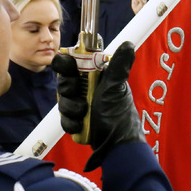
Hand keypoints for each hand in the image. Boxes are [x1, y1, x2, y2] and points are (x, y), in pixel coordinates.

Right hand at [52, 42, 142, 170]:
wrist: (116, 146)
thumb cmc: (119, 115)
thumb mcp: (116, 88)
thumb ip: (118, 66)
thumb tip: (128, 44)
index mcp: (96, 77)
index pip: (73, 63)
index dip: (66, 65)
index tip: (68, 68)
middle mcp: (87, 89)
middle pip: (64, 81)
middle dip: (68, 90)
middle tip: (78, 95)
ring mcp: (81, 105)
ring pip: (62, 100)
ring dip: (70, 108)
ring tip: (83, 113)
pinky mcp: (77, 120)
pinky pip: (63, 117)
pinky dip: (70, 122)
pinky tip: (80, 124)